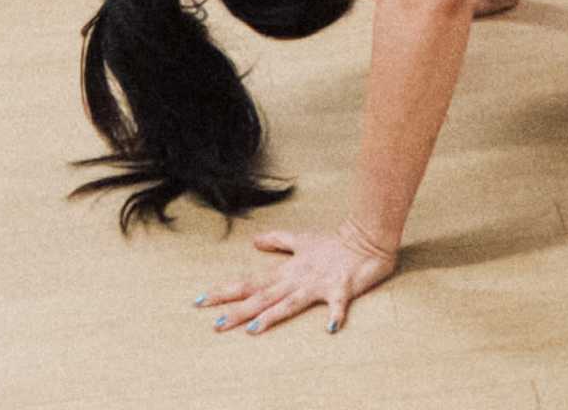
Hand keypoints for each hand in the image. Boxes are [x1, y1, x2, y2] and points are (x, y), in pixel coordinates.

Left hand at [200, 223, 399, 335]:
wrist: (367, 236)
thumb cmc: (335, 241)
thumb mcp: (302, 239)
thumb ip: (278, 240)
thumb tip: (254, 241)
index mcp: (287, 271)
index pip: (250, 282)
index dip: (225, 291)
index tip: (200, 300)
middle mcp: (297, 279)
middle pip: (263, 296)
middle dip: (239, 310)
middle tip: (216, 324)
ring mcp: (318, 284)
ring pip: (291, 302)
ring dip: (273, 315)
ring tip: (253, 330)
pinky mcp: (341, 289)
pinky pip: (338, 304)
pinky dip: (335, 315)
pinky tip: (331, 328)